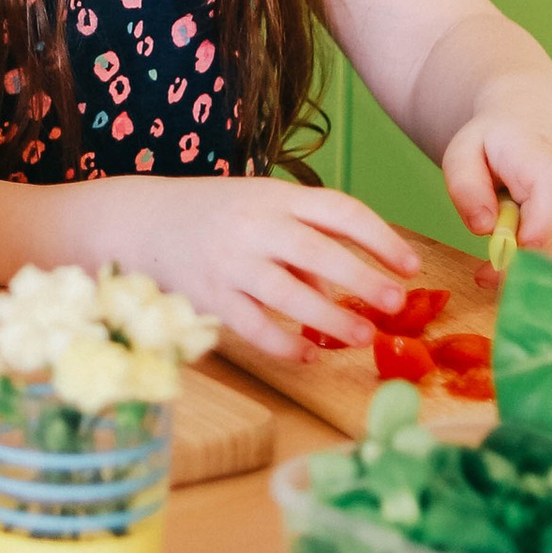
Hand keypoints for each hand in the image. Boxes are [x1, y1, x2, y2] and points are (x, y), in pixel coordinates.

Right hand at [121, 177, 423, 361]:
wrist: (140, 221)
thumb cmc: (215, 214)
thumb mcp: (262, 208)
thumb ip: (305, 242)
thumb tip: (340, 291)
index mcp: (277, 196)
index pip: (340, 211)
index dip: (380, 238)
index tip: (411, 265)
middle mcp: (255, 225)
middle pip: (319, 252)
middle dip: (363, 279)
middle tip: (397, 305)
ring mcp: (230, 261)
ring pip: (288, 294)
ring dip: (330, 318)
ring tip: (363, 338)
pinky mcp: (209, 295)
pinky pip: (252, 325)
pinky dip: (282, 343)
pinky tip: (308, 356)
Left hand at [438, 110, 551, 258]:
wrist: (532, 120)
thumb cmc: (493, 140)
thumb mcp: (462, 153)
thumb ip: (466, 187)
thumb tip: (484, 227)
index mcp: (544, 156)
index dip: (534, 232)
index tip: (500, 260)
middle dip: (519, 260)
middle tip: (483, 275)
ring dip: (525, 257)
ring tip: (496, 248)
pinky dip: (535, 253)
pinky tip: (517, 240)